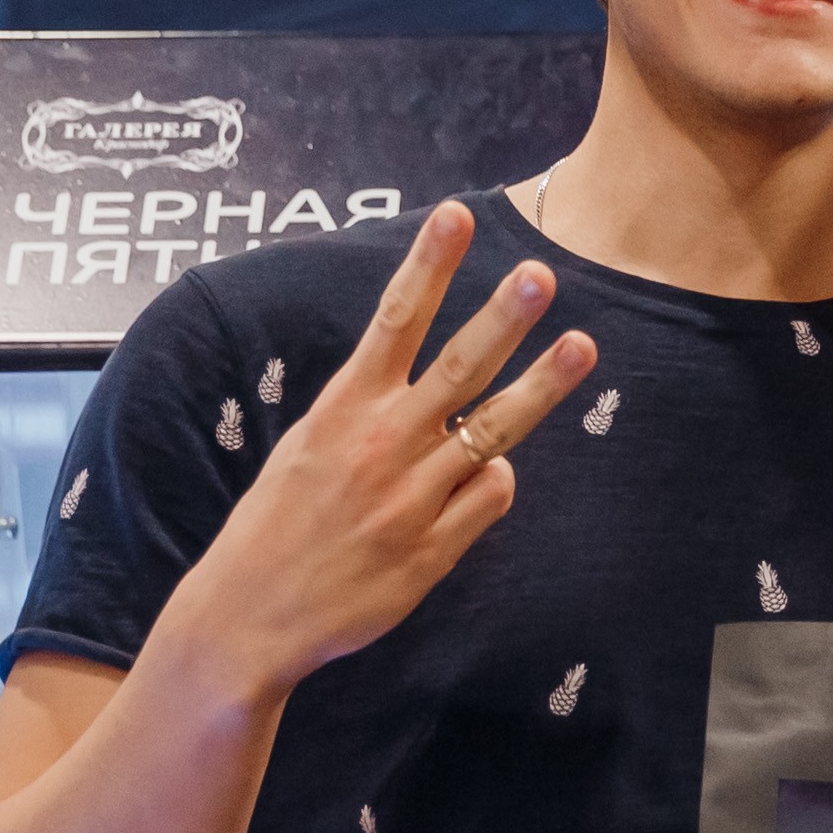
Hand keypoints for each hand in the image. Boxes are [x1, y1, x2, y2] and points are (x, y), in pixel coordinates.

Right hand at [166, 203, 594, 695]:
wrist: (249, 616)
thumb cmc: (278, 525)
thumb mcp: (307, 448)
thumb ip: (370, 414)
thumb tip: (442, 398)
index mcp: (342, 410)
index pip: (394, 321)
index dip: (429, 265)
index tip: (456, 216)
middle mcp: (381, 446)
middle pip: (457, 368)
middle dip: (503, 317)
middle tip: (541, 274)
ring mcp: (411, 499)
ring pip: (494, 430)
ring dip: (541, 385)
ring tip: (582, 344)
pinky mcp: (432, 551)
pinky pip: (489, 496)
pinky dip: (494, 478)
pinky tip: (483, 477)